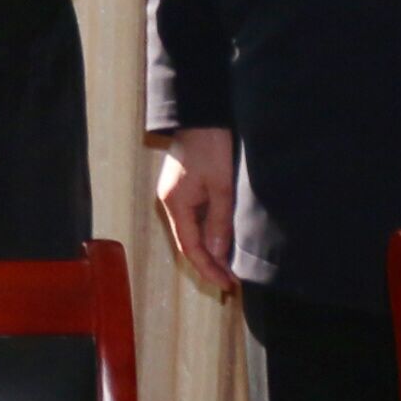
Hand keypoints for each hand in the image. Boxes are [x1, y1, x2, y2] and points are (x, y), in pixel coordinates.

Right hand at [153, 127, 238, 296]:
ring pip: (191, 231)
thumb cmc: (211, 146)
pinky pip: (193, 218)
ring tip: (229, 265)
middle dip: (208, 263)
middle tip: (230, 281)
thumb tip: (217, 254)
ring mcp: (175, 194)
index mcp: (175, 204)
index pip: (190, 248)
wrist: (201, 115)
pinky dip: (207, 233)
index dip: (208, 269)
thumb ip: (219, 222)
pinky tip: (221, 239)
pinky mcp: (183, 187)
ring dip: (208, 249)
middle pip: (188, 242)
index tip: (227, 285)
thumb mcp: (221, 187)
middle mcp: (170, 202)